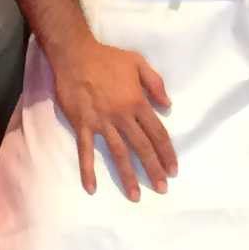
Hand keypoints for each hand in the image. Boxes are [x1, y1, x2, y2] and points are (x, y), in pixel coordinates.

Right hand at [46, 35, 174, 199]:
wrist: (75, 54)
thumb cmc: (107, 58)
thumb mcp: (138, 62)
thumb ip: (155, 83)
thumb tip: (168, 105)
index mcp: (137, 102)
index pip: (157, 132)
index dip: (166, 152)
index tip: (173, 170)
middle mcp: (122, 116)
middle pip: (142, 147)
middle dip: (153, 169)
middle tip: (162, 189)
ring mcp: (102, 122)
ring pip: (118, 153)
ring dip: (128, 176)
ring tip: (136, 195)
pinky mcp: (83, 124)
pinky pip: (86, 150)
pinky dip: (88, 170)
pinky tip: (92, 188)